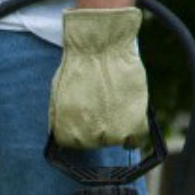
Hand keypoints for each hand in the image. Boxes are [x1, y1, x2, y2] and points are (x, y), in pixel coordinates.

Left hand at [49, 8, 148, 148]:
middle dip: (100, 126)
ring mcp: (112, 135)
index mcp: (65, 135)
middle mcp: (87, 139)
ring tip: (116, 103)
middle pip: (97, 142)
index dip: (82, 128)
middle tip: (103, 104)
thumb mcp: (57, 99)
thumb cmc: (78, 69)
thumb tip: (63, 136)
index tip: (86, 114)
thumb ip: (62, 121)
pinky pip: (137, 139)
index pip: (75, 144)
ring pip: (117, 140)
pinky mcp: (135, 124)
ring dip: (119, 126)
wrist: (100, 49)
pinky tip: (133, 116)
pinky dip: (136, 130)